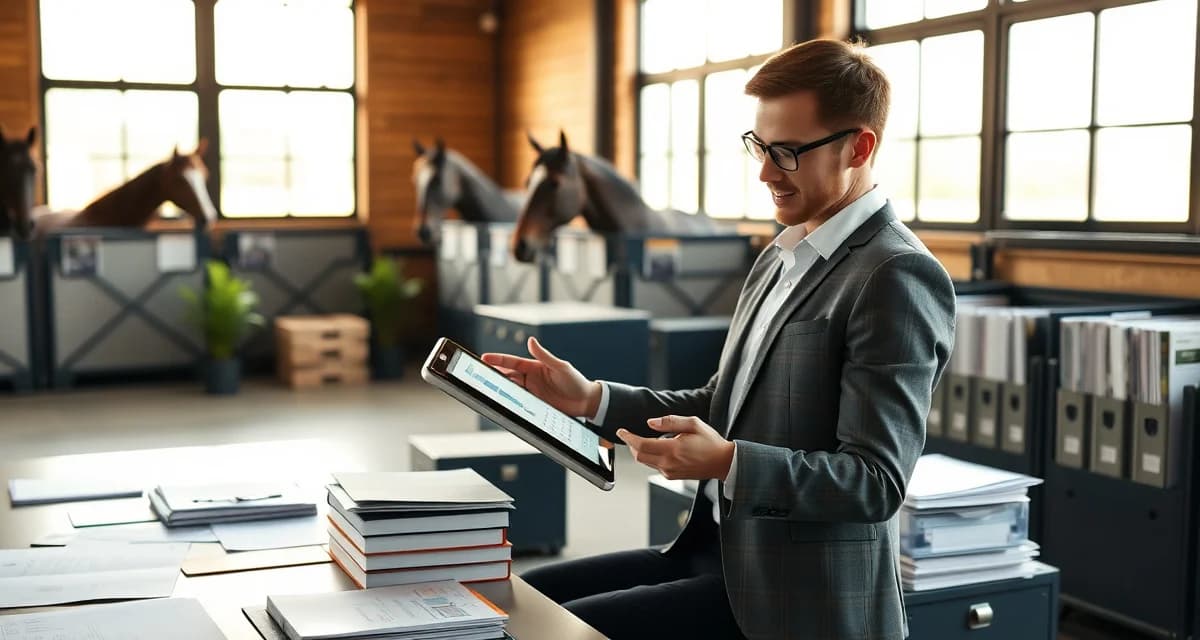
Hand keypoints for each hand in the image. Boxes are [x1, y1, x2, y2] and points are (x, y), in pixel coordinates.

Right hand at [482, 337, 601, 417]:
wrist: (586, 401)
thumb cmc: (575, 381)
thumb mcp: (560, 367)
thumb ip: (544, 355)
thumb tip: (530, 340)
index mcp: (535, 367)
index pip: (513, 362)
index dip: (498, 360)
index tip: (484, 357)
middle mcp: (531, 378)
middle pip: (508, 375)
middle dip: (494, 373)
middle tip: (479, 373)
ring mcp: (532, 391)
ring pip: (511, 388)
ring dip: (500, 387)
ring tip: (486, 387)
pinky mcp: (534, 404)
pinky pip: (519, 401)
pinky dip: (510, 400)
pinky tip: (501, 400)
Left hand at [617, 415, 734, 480]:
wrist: (723, 462)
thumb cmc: (710, 442)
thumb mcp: (693, 424)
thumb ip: (670, 422)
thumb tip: (651, 422)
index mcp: (673, 449)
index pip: (642, 445)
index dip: (628, 438)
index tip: (621, 431)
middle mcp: (669, 463)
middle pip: (638, 456)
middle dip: (630, 444)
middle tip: (629, 435)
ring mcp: (669, 472)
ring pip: (645, 462)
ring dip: (640, 450)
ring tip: (643, 439)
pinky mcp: (671, 476)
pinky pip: (654, 466)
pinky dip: (650, 456)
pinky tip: (658, 448)